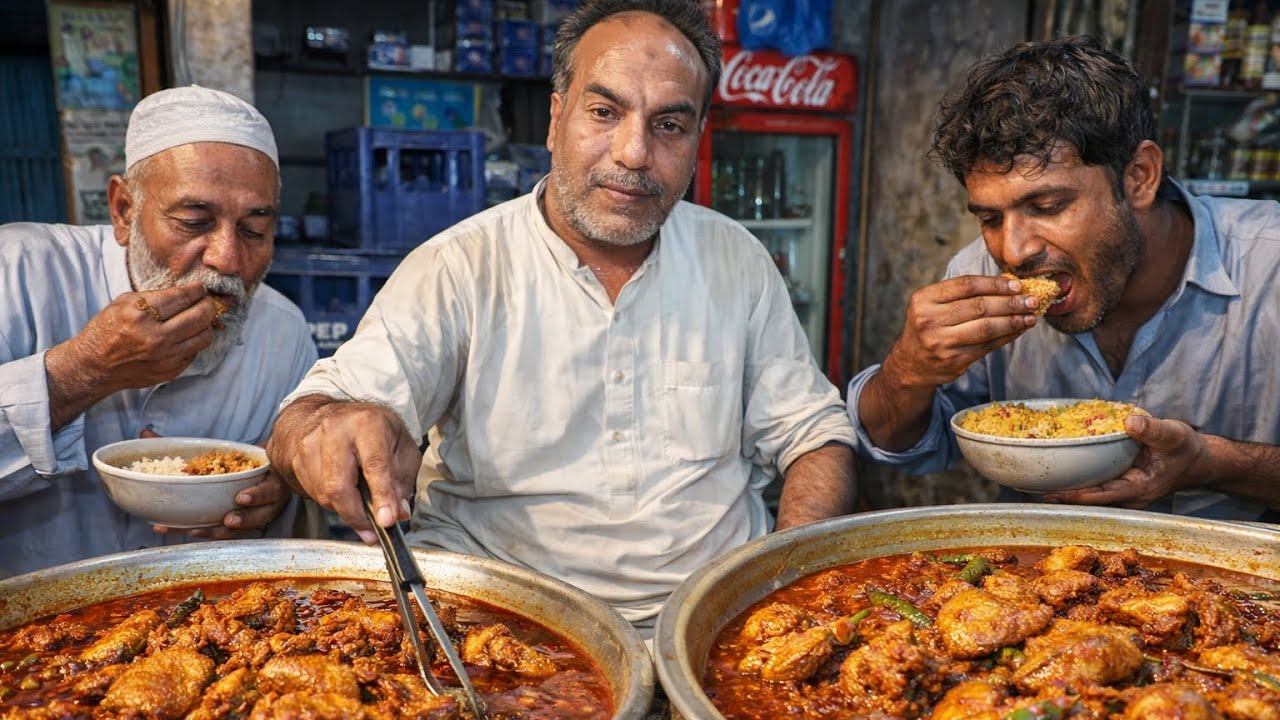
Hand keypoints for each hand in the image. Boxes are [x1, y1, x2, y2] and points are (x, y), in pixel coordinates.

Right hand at [76, 282, 219, 391]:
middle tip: (205, 301)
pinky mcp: (171, 370)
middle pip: (200, 316)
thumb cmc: (107, 330)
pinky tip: (185, 335)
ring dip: (206, 324)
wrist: (94, 365)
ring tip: (198, 318)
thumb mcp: (123, 303)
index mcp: (141, 315)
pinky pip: (195, 351)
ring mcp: (166, 356)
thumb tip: (186, 292)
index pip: (183, 297)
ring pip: (204, 336)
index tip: (199, 288)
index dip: (197, 290)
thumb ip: (155, 296)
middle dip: (207, 304)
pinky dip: (194, 341)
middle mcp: (156, 337)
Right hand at [141, 427, 293, 538]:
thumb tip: (144, 432)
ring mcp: (267, 502)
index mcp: (227, 510)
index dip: (180, 529)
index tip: (160, 527)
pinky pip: (270, 496)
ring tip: (225, 517)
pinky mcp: (280, 485)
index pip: (204, 527)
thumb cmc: (238, 456)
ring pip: (255, 518)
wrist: (277, 442)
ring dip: (239, 518)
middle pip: (230, 530)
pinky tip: (244, 496)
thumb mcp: (206, 453)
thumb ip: (176, 446)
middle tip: (194, 530)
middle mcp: (249, 512)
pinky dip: (258, 497)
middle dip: (211, 532)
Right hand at [267, 401, 420, 543]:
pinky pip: (313, 494)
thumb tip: (398, 514)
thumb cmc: (373, 431)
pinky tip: (343, 492)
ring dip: (345, 510)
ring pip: (325, 494)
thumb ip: (402, 482)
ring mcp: (310, 444)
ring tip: (360, 505)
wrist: (334, 415)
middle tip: (372, 531)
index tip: (386, 521)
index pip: (375, 465)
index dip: (381, 496)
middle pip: (339, 485)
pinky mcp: (296, 458)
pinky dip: (331, 502)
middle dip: (356, 515)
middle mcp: (335, 430)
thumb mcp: (401, 447)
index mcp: (367, 423)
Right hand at [882, 275, 1040, 388]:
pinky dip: (1007, 336)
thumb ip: (962, 293)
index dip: (995, 284)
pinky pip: (987, 346)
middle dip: (1010, 302)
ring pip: (986, 328)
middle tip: (1031, 300)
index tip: (1016, 285)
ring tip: (1030, 316)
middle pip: (979, 306)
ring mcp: (941, 343)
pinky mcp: (954, 361)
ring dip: (1013, 321)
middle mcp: (929, 320)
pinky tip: (1018, 330)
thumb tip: (1007, 283)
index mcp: (924, 300)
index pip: (966, 285)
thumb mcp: (933, 304)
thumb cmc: (929, 326)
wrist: (911, 363)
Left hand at [1045, 415, 1205, 508]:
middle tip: (1032, 490)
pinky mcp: (1120, 485)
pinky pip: (1095, 485)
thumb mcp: (1173, 435)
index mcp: (1139, 489)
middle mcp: (1128, 496)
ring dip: (1067, 489)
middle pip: (1089, 500)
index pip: (1101, 496)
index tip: (1052, 493)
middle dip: (1063, 496)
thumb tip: (1130, 422)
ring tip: (1036, 484)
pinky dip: (1077, 480)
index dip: (1076, 495)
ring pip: (1090, 495)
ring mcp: (1124, 493)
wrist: (1197, 459)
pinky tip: (1058, 472)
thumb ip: (1152, 430)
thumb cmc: (1186, 448)